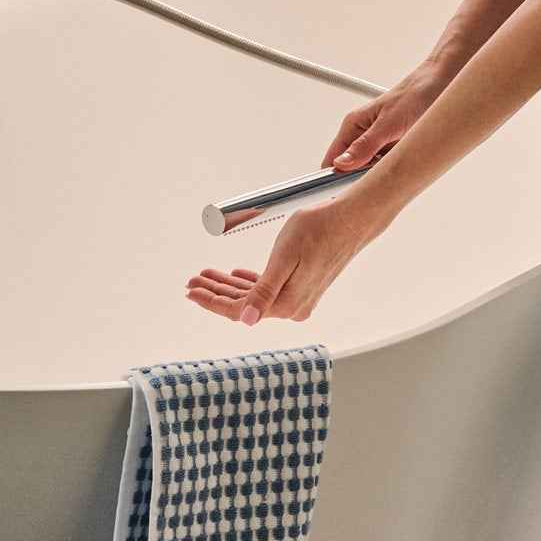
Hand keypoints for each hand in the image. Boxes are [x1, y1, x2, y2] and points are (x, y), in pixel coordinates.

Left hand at [186, 194, 378, 326]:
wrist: (350, 220)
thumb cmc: (317, 231)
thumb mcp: (283, 259)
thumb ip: (264, 292)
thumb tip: (246, 320)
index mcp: (285, 303)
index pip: (239, 310)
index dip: (211, 302)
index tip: (190, 291)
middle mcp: (292, 307)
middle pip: (244, 304)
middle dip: (216, 292)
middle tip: (192, 281)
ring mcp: (299, 298)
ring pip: (254, 296)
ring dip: (230, 285)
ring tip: (208, 274)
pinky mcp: (303, 287)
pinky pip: (268, 289)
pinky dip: (248, 282)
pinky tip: (236, 274)